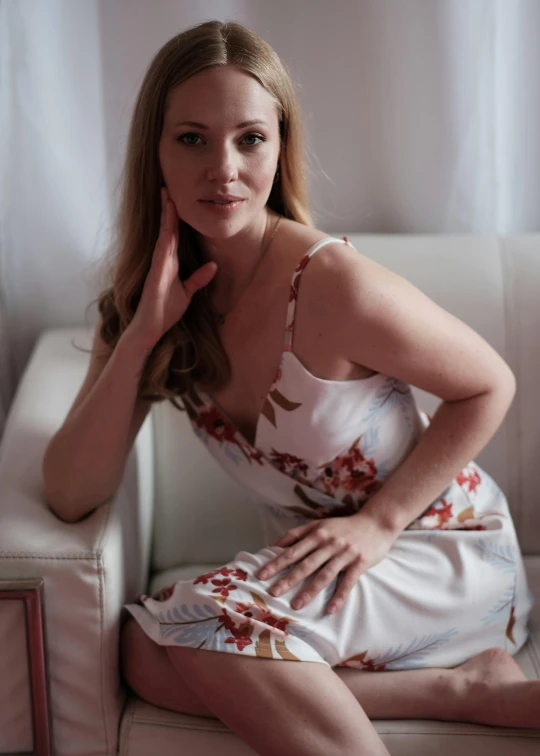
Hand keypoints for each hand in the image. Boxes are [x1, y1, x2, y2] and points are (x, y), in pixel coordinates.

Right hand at [129, 187, 217, 350]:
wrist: (151, 327)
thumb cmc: (165, 310)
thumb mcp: (188, 292)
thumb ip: (198, 278)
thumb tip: (214, 266)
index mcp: (168, 262)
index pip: (172, 234)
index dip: (175, 216)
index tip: (176, 198)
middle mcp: (161, 260)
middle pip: (166, 229)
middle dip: (167, 208)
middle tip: (168, 187)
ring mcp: (157, 265)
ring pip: (163, 235)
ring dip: (165, 217)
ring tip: (167, 197)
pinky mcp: (155, 274)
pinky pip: (161, 252)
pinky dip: (165, 237)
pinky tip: (168, 226)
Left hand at [256, 514, 396, 614]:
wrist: (376, 522)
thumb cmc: (344, 526)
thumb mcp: (320, 524)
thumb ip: (298, 533)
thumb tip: (276, 544)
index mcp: (317, 534)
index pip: (293, 550)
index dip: (276, 562)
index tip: (261, 574)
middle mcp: (329, 543)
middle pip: (306, 564)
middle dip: (288, 579)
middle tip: (273, 593)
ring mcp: (345, 554)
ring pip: (324, 574)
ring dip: (310, 591)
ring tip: (296, 605)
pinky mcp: (360, 563)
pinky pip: (348, 582)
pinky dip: (339, 596)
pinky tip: (330, 609)